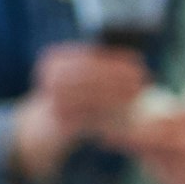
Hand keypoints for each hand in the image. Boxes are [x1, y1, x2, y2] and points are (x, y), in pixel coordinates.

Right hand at [30, 42, 150, 141]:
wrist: (43, 128)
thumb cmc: (71, 99)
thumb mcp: (79, 79)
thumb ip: (100, 69)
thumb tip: (134, 61)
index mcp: (53, 59)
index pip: (88, 55)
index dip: (115, 59)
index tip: (138, 62)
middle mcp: (48, 77)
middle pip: (88, 74)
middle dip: (118, 77)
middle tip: (141, 81)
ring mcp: (50, 99)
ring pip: (90, 96)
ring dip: (116, 96)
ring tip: (135, 97)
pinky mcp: (58, 123)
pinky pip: (89, 118)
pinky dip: (109, 116)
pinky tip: (125, 114)